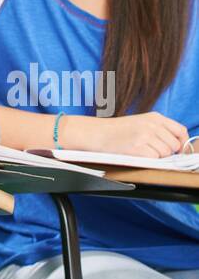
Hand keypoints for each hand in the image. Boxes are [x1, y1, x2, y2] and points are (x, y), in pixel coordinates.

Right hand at [72, 110, 188, 157]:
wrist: (96, 133)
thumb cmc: (117, 131)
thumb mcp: (141, 122)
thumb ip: (160, 130)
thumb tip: (177, 146)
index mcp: (155, 117)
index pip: (180, 131)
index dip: (182, 143)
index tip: (178, 151)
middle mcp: (152, 125)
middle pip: (174, 145)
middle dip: (166, 152)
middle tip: (151, 151)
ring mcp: (145, 136)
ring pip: (165, 154)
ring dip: (155, 157)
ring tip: (140, 151)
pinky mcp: (137, 148)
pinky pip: (154, 159)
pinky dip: (147, 161)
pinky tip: (135, 154)